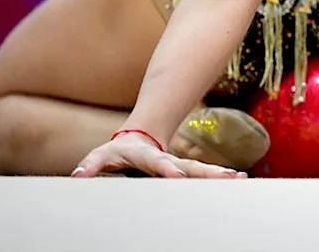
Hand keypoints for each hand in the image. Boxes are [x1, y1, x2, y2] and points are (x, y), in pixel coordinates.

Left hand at [71, 131, 246, 178]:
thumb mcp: (101, 156)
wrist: (139, 138)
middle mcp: (168, 161)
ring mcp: (179, 166)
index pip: (160, 163)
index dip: (169, 169)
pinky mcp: (185, 172)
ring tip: (240, 178)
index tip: (179, 175)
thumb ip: (90, 166)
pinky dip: (219, 179)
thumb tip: (78, 176)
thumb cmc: (118, 152)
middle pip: (190, 167)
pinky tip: (239, 181)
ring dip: (219, 175)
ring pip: (201, 172)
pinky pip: (203, 177)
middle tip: (227, 177)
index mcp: (149, 157)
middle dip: (208, 172)